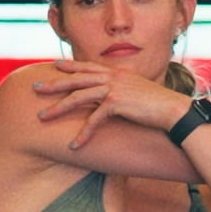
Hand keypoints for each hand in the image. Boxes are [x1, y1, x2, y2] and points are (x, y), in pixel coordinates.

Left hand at [30, 59, 195, 150]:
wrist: (175, 111)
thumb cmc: (160, 106)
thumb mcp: (139, 93)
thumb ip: (125, 92)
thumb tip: (116, 100)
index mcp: (118, 72)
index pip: (88, 67)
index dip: (70, 66)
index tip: (55, 66)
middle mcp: (113, 77)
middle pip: (76, 79)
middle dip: (54, 83)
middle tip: (35, 88)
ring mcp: (114, 88)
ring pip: (78, 96)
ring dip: (58, 108)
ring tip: (42, 117)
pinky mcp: (118, 103)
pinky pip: (94, 119)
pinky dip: (83, 134)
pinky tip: (74, 145)